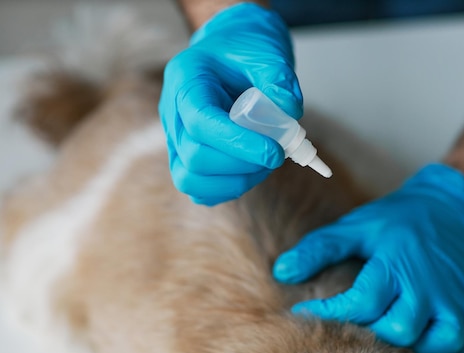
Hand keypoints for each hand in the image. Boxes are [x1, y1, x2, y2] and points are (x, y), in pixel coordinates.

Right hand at [159, 3, 302, 204]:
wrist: (232, 50)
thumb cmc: (246, 49)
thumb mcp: (266, 52)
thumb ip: (278, 78)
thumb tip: (288, 112)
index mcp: (185, 79)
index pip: (200, 122)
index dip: (238, 143)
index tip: (275, 151)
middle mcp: (172, 112)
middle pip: (193, 156)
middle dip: (241, 165)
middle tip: (275, 155)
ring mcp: (176, 138)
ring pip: (190, 179)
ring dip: (235, 180)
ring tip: (264, 164)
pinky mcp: (186, 157)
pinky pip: (198, 189)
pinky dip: (227, 188)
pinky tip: (252, 171)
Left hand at [273, 164, 463, 352]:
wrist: (450, 207)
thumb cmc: (398, 220)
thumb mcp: (355, 226)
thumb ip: (319, 248)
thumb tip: (282, 272)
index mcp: (396, 261)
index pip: (362, 302)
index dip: (331, 313)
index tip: (307, 312)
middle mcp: (428, 284)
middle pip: (401, 329)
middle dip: (374, 333)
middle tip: (359, 324)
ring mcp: (455, 297)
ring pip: (442, 341)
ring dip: (418, 348)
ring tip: (395, 339)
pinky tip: (433, 348)